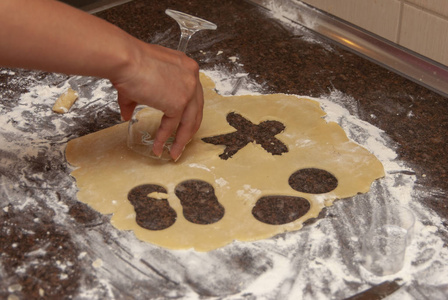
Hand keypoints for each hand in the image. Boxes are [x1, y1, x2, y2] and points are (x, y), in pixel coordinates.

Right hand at [112, 42, 203, 160]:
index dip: (188, 112)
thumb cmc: (128, 63)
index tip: (183, 125)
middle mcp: (191, 77)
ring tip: (174, 153)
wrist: (124, 59)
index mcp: (185, 67)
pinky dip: (165, 138)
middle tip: (182, 142)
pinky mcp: (179, 102)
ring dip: (182, 140)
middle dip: (188, 129)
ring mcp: (188, 90)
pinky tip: (158, 146)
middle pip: (196, 110)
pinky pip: (173, 125)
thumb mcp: (139, 80)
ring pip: (190, 121)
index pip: (193, 95)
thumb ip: (137, 99)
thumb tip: (127, 114)